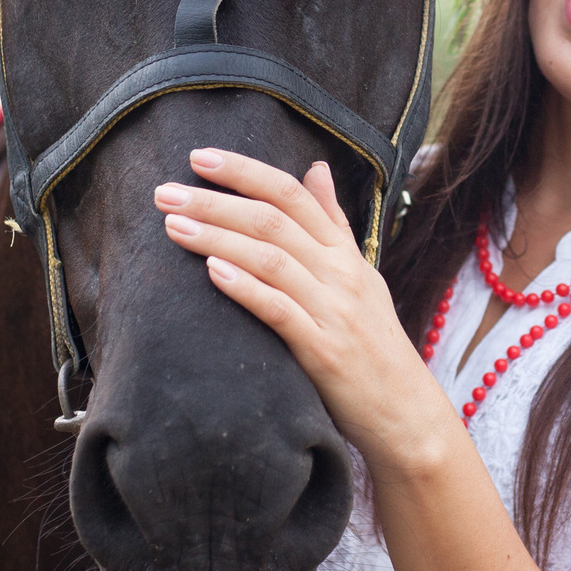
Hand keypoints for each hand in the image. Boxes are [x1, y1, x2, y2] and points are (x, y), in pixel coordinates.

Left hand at [156, 151, 455, 473]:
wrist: (406, 413)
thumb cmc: (374, 346)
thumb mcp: (360, 277)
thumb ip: (334, 224)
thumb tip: (316, 168)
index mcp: (346, 254)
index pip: (293, 194)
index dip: (245, 172)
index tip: (199, 157)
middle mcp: (342, 274)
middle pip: (274, 221)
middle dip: (215, 202)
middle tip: (165, 192)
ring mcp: (335, 311)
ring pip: (271, 259)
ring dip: (217, 238)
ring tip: (173, 226)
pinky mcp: (324, 351)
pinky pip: (280, 311)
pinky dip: (246, 287)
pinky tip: (212, 272)